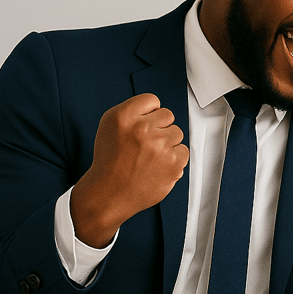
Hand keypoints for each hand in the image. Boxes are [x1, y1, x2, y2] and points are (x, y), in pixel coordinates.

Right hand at [70, 93, 188, 246]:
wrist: (109, 193)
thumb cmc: (110, 160)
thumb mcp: (110, 126)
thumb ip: (134, 112)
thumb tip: (158, 109)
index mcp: (124, 117)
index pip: (152, 100)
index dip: (149, 113)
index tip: (143, 124)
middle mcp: (142, 129)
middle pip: (167, 115)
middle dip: (159, 128)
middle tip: (144, 145)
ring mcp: (159, 146)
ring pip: (177, 132)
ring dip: (167, 143)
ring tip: (149, 157)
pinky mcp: (173, 163)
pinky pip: (183, 151)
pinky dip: (174, 159)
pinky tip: (157, 166)